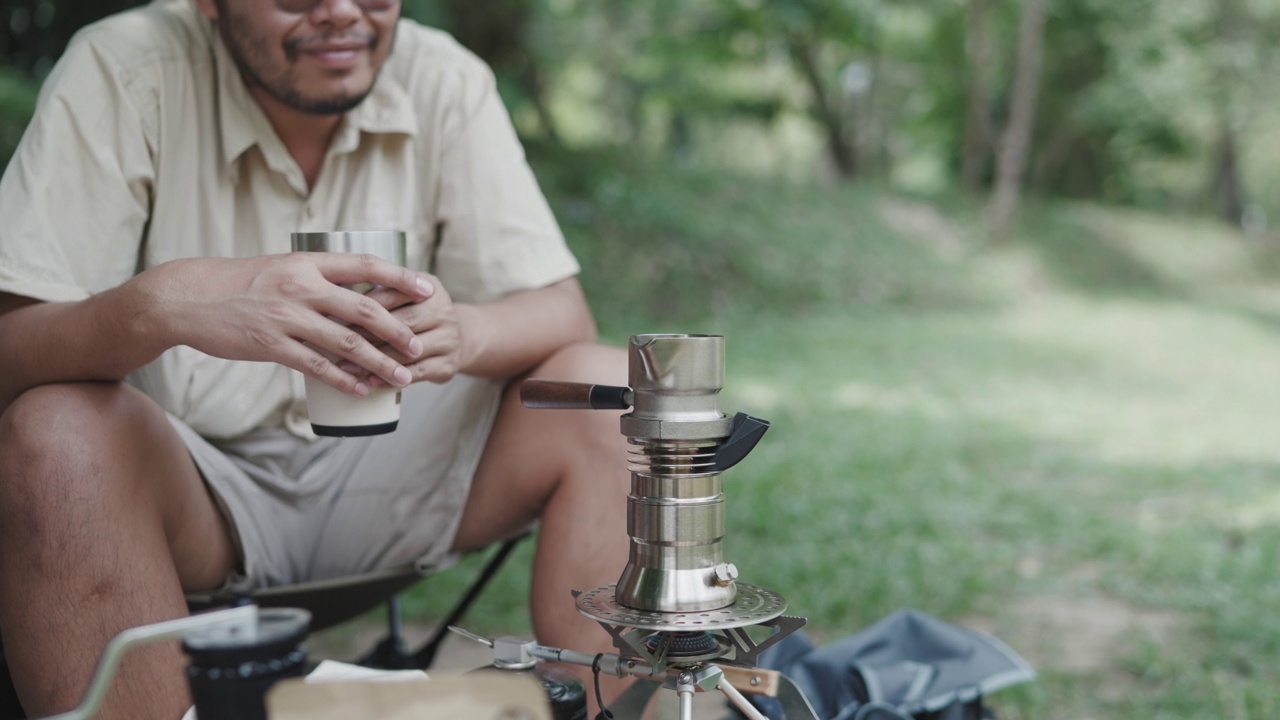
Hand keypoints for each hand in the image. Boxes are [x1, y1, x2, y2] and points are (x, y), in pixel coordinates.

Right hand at [152, 253, 431, 395]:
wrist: (186, 298)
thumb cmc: (237, 283)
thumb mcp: (280, 267)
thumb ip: (315, 277)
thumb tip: (354, 289)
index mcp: (308, 262)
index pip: (366, 265)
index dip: (401, 278)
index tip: (429, 289)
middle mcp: (302, 287)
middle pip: (365, 309)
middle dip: (399, 330)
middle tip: (419, 346)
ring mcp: (287, 318)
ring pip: (348, 343)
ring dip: (380, 363)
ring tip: (402, 377)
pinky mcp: (271, 345)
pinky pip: (318, 366)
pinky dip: (344, 380)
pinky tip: (362, 390)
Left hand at [339, 272, 462, 388]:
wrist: (454, 338)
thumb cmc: (416, 315)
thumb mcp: (404, 296)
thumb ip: (379, 293)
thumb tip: (336, 301)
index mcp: (430, 288)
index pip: (395, 293)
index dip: (366, 305)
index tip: (339, 314)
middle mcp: (444, 311)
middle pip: (404, 322)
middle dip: (369, 334)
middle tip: (339, 342)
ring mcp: (449, 339)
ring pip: (409, 350)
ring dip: (377, 360)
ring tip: (347, 367)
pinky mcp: (448, 364)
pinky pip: (417, 372)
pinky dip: (392, 378)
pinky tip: (372, 381)